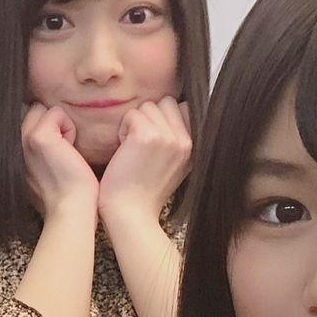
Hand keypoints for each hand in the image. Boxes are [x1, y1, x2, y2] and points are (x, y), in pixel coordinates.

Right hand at [22, 103, 98, 218]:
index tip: (54, 155)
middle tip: (60, 152)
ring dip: (59, 126)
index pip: (27, 119)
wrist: (69, 209)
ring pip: (43, 108)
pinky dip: (69, 128)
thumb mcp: (40, 169)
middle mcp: (12, 144)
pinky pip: (57, 112)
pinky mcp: (39, 137)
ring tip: (64, 152)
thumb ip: (35, 150)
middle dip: (50, 124)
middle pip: (33, 110)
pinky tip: (68, 151)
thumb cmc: (63, 193)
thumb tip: (47, 132)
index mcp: (11, 152)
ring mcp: (23, 139)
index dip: (45, 129)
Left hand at [97, 97, 191, 225]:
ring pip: (148, 106)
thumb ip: (177, 142)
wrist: (131, 214)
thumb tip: (174, 113)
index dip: (165, 118)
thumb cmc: (144, 193)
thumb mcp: (174, 167)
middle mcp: (185, 140)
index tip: (153, 141)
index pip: (184, 108)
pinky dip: (123, 129)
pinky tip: (124, 152)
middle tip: (141, 146)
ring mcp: (168, 137)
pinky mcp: (147, 136)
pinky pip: (132, 114)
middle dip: (150, 118)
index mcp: (194, 147)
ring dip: (135, 124)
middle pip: (166, 103)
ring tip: (133, 150)